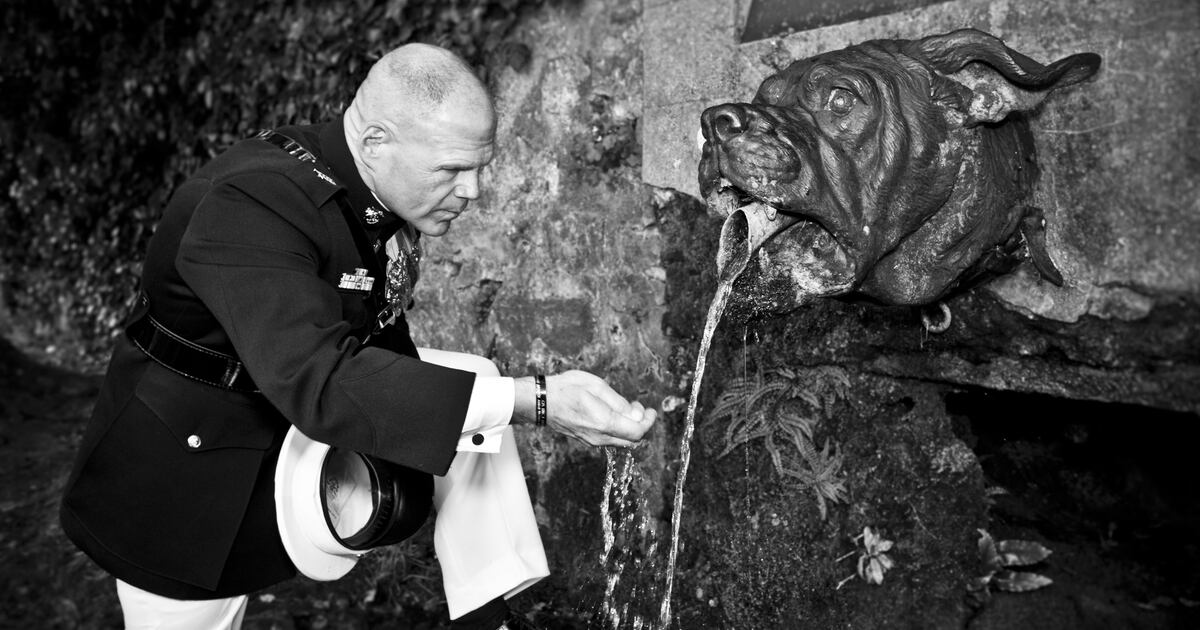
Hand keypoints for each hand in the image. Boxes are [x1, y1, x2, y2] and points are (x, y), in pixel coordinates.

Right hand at [516, 371, 656, 447]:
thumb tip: (635, 414)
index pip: (637, 432)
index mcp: (603, 423)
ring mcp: (592, 441)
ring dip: (630, 428)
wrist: (540, 401)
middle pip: (632, 441)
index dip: (648, 422)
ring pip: (621, 441)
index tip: (650, 410)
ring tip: (627, 408)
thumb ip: (618, 402)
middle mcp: (599, 437)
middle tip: (640, 408)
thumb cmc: (566, 388)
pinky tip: (613, 414)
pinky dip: (618, 430)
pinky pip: (610, 439)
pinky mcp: (586, 440)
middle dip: (641, 426)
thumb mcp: (596, 386)